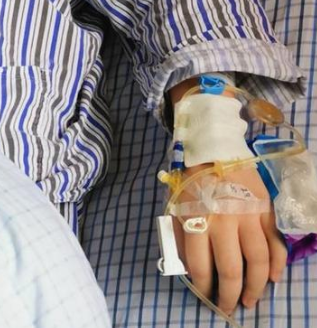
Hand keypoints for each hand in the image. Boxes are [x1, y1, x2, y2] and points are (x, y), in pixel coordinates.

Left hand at [172, 163, 287, 315]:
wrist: (212, 145)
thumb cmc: (189, 177)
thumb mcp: (175, 204)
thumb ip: (181, 235)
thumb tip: (190, 266)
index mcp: (197, 220)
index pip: (201, 266)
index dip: (204, 288)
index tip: (206, 297)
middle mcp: (224, 221)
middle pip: (231, 270)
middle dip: (230, 295)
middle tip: (230, 307)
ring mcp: (248, 216)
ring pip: (258, 261)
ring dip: (256, 286)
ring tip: (251, 300)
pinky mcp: (264, 208)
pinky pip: (275, 242)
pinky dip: (277, 263)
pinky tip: (273, 277)